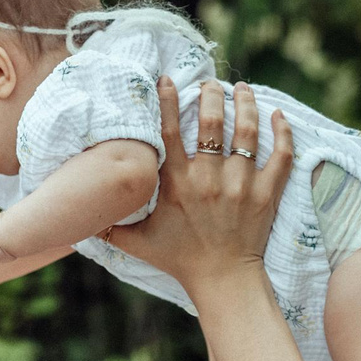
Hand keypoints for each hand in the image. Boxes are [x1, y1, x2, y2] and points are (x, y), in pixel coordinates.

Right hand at [101, 76, 291, 291]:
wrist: (223, 281)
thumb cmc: (180, 260)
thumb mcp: (138, 242)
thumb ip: (109, 225)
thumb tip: (78, 216)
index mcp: (177, 183)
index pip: (171, 129)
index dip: (169, 99)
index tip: (169, 79)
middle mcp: (209, 178)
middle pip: (212, 121)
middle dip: (211, 93)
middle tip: (212, 82)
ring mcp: (240, 184)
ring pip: (245, 131)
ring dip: (245, 103)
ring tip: (242, 88)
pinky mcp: (265, 193)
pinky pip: (280, 156)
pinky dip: (282, 132)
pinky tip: (277, 114)